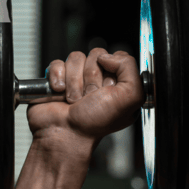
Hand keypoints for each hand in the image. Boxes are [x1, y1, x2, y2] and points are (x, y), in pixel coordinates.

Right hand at [27, 49, 142, 144]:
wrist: (66, 133)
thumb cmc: (96, 122)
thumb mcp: (130, 98)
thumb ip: (131, 69)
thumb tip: (109, 56)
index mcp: (121, 86)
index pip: (119, 57)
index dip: (113, 70)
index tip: (109, 88)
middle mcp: (101, 81)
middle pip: (96, 55)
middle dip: (92, 77)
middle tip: (91, 96)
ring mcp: (79, 79)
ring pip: (76, 57)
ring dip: (75, 81)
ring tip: (75, 99)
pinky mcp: (59, 78)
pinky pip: (57, 63)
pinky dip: (58, 78)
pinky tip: (60, 93)